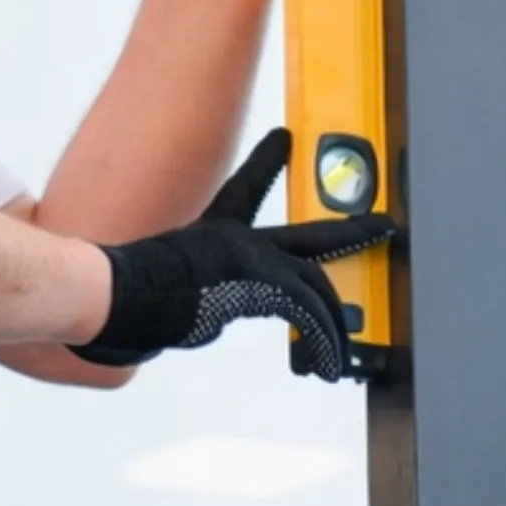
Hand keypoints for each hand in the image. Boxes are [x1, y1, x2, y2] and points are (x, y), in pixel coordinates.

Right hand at [71, 128, 393, 381]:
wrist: (123, 291)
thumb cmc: (127, 289)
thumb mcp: (162, 278)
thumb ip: (198, 292)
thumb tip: (214, 317)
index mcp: (213, 231)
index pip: (245, 188)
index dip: (266, 162)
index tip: (283, 141)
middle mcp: (239, 241)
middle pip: (308, 234)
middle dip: (350, 231)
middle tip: (382, 225)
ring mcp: (255, 260)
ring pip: (315, 285)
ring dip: (336, 320)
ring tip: (345, 349)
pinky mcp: (265, 285)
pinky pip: (308, 315)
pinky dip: (322, 342)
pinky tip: (327, 364)